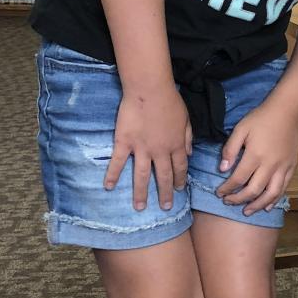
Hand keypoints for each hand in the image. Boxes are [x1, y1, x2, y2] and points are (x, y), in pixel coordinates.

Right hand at [105, 85, 191, 210]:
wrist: (150, 90)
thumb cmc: (170, 100)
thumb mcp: (186, 119)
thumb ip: (188, 137)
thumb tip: (189, 154)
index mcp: (177, 145)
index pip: (180, 167)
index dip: (180, 180)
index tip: (180, 190)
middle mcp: (160, 151)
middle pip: (164, 176)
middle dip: (165, 193)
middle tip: (165, 208)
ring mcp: (141, 149)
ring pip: (142, 175)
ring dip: (141, 193)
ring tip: (140, 207)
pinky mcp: (124, 143)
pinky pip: (118, 162)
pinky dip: (112, 175)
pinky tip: (108, 187)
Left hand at [217, 100, 297, 214]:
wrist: (287, 111)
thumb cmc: (261, 118)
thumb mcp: (241, 129)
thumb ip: (230, 149)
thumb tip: (222, 169)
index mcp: (255, 155)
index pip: (238, 179)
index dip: (227, 189)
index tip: (219, 193)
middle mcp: (270, 165)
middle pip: (253, 190)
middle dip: (238, 199)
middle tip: (228, 202)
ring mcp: (283, 168)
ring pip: (270, 194)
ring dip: (257, 205)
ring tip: (247, 211)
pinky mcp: (292, 167)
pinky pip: (283, 188)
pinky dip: (275, 199)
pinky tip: (267, 206)